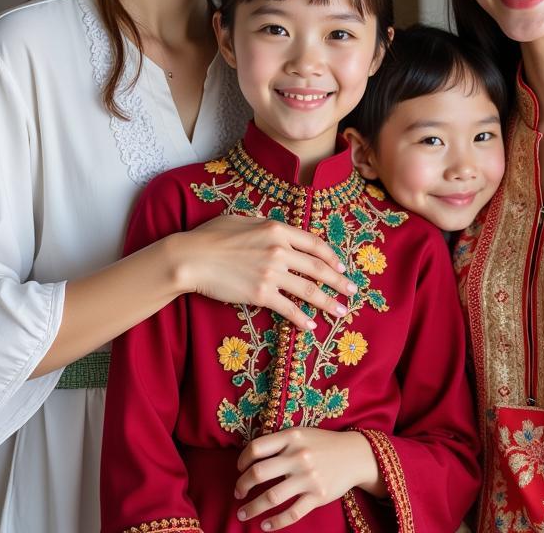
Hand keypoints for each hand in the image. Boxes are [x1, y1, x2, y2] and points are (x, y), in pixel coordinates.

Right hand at [176, 214, 355, 330]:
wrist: (191, 258)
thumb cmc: (210, 236)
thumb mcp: (243, 219)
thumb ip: (264, 224)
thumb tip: (274, 228)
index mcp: (277, 229)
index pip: (314, 243)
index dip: (331, 256)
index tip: (341, 266)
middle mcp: (280, 250)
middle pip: (318, 267)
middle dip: (339, 281)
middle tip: (352, 291)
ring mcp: (271, 273)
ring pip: (309, 289)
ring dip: (328, 302)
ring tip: (341, 311)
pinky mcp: (261, 294)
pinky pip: (288, 309)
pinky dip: (302, 319)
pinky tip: (311, 325)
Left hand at [234, 428, 379, 529]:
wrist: (354, 454)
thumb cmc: (322, 444)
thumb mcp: (301, 434)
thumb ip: (279, 442)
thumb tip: (250, 457)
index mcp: (292, 437)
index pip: (256, 448)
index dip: (242, 460)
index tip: (239, 469)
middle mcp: (298, 456)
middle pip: (259, 473)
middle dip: (242, 486)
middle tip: (238, 493)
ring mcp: (308, 477)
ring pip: (271, 497)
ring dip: (252, 508)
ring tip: (243, 513)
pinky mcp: (318, 496)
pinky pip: (291, 513)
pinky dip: (275, 523)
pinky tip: (265, 526)